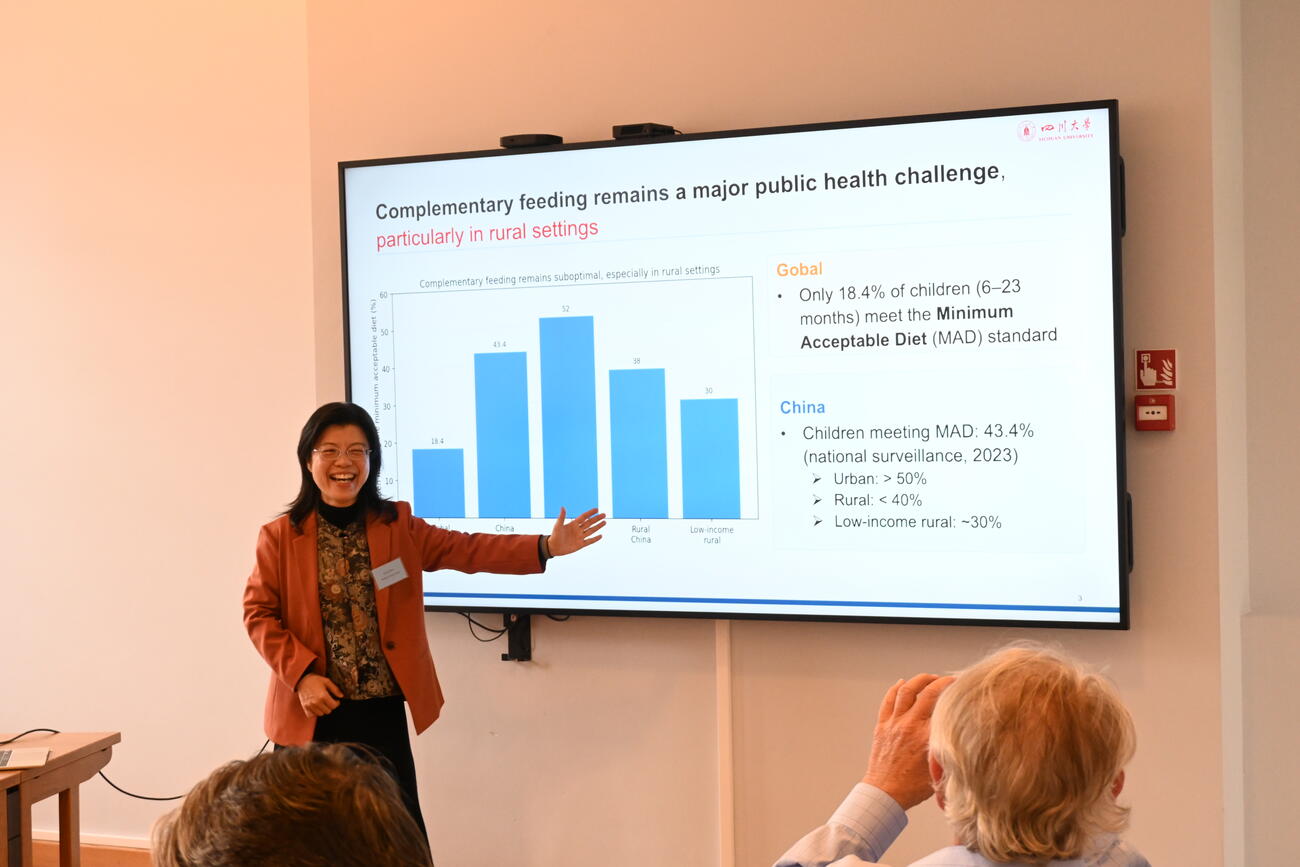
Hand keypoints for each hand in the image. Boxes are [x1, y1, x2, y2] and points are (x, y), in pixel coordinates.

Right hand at [296, 673, 342, 717]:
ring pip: (321, 714)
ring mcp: (310, 706)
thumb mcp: (327, 681)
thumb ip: (335, 689)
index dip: (337, 703)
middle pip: (328, 711)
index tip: (336, 700)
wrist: (302, 680)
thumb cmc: (315, 680)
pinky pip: (312, 715)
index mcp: (323, 696)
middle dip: (331, 706)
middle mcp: (316, 702)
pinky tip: (317, 706)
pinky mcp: (305, 707)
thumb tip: (341, 696)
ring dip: (323, 710)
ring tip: (323, 703)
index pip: (334, 706)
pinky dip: (315, 712)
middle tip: (329, 701)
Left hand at [547, 507, 605, 556]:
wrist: (553, 547)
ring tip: (605, 522)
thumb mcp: (558, 525)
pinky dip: (595, 539)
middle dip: (596, 519)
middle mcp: (578, 530)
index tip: (597, 509)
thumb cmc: (554, 535)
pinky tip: (601, 535)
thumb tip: (562, 507)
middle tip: (604, 514)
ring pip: (591, 530)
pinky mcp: (580, 545)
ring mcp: (580, 537)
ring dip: (598, 526)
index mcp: (573, 524)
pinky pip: (589, 541)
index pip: (584, 517)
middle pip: (589, 523)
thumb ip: (562, 517)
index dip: (590, 513)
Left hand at [862, 673, 954, 809]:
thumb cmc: (914, 787)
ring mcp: (894, 723)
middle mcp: (911, 725)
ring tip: (929, 678)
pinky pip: (888, 700)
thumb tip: (965, 740)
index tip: (966, 691)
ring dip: (919, 680)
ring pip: (906, 691)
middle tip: (951, 680)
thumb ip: (951, 752)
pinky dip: (895, 689)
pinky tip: (902, 683)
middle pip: (928, 692)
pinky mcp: (882, 726)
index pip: (946, 707)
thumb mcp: (941, 770)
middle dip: (942, 682)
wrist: (885, 794)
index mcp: (928, 737)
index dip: (957, 696)